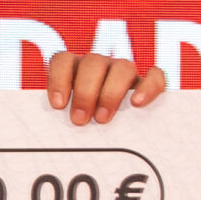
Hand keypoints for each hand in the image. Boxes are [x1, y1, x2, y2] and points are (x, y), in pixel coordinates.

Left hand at [46, 51, 167, 124]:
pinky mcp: (149, 83)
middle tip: (79, 120)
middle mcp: (100, 66)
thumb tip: (45, 134)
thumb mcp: (69, 120)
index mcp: (75, 68)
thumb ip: (59, 119)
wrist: (119, 139)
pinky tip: (137, 104)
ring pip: (123, 67)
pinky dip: (148, 87)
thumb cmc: (85, 127)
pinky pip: (155, 76)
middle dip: (85, 92)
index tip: (58, 105)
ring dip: (111, 93)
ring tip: (102, 119)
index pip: (64, 60)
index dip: (58, 79)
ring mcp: (125, 72)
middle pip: (93, 63)